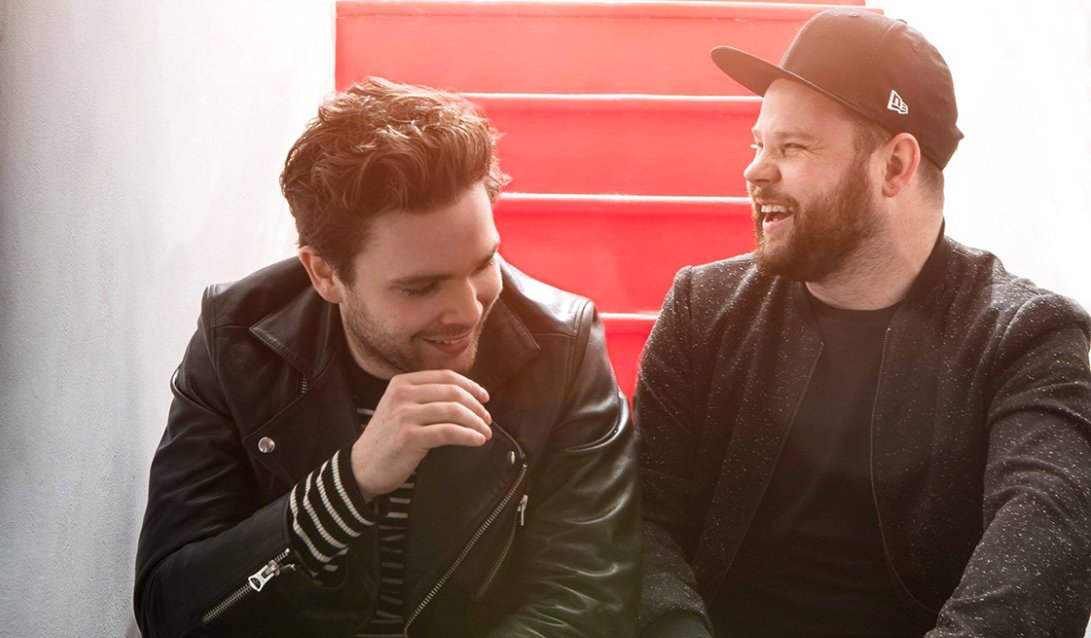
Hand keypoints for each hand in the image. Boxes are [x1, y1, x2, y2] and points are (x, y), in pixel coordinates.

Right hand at [350, 369, 491, 498]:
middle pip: (453, 392)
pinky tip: (477, 440)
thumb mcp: (400, 407)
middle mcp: (402, 394)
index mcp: (402, 382)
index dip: (471, 386)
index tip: (484, 397)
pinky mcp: (409, 437)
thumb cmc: (388, 439)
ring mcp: (404, 415)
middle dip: (476, 406)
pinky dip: (468, 436)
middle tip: (487, 419)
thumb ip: (425, 397)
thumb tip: (466, 396)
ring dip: (476, 422)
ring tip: (485, 432)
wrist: (362, 467)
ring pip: (453, 411)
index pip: (446, 376)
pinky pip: (449, 432)